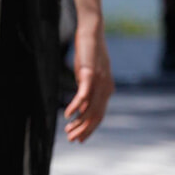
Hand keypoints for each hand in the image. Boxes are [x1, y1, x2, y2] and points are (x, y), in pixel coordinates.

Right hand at [64, 22, 112, 142]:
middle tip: (71, 140)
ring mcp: (99, 82)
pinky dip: (76, 106)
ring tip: (68, 131)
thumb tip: (82, 107)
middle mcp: (106, 89)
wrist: (93, 34)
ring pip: (91, 109)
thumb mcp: (89, 77)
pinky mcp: (90, 74)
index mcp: (107, 91)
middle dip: (84, 130)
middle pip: (96, 116)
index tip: (79, 139)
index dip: (90, 129)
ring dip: (79, 122)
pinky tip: (68, 114)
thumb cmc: (90, 55)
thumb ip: (88, 91)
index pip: (99, 115)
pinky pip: (84, 94)